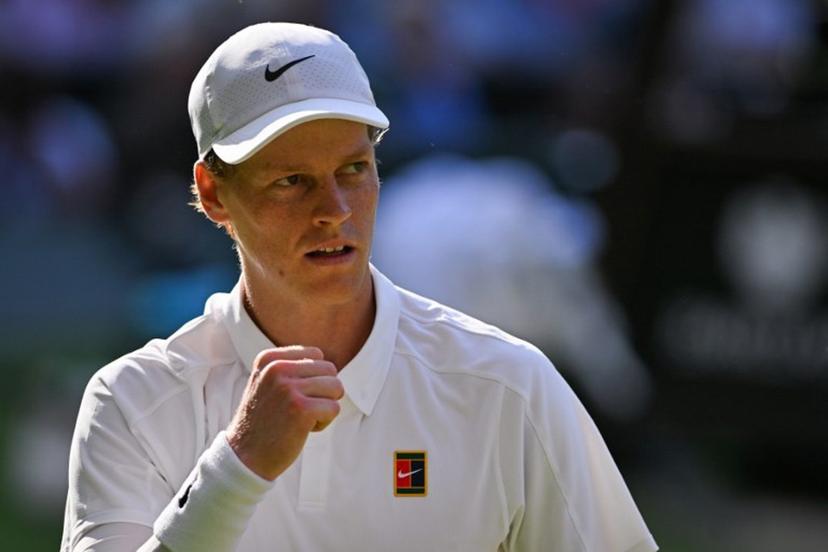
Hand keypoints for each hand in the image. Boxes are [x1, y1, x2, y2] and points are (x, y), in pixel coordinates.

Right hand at [225, 346, 343, 480]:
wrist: (244, 457)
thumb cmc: (264, 421)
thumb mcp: (267, 384)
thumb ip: (292, 369)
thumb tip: (330, 366)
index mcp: (269, 359)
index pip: (316, 355)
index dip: (313, 378)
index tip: (292, 396)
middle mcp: (277, 368)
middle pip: (330, 370)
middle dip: (322, 393)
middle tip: (299, 410)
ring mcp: (288, 388)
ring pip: (336, 387)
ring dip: (324, 407)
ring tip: (300, 419)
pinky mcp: (301, 408)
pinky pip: (334, 408)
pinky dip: (324, 422)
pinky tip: (303, 430)